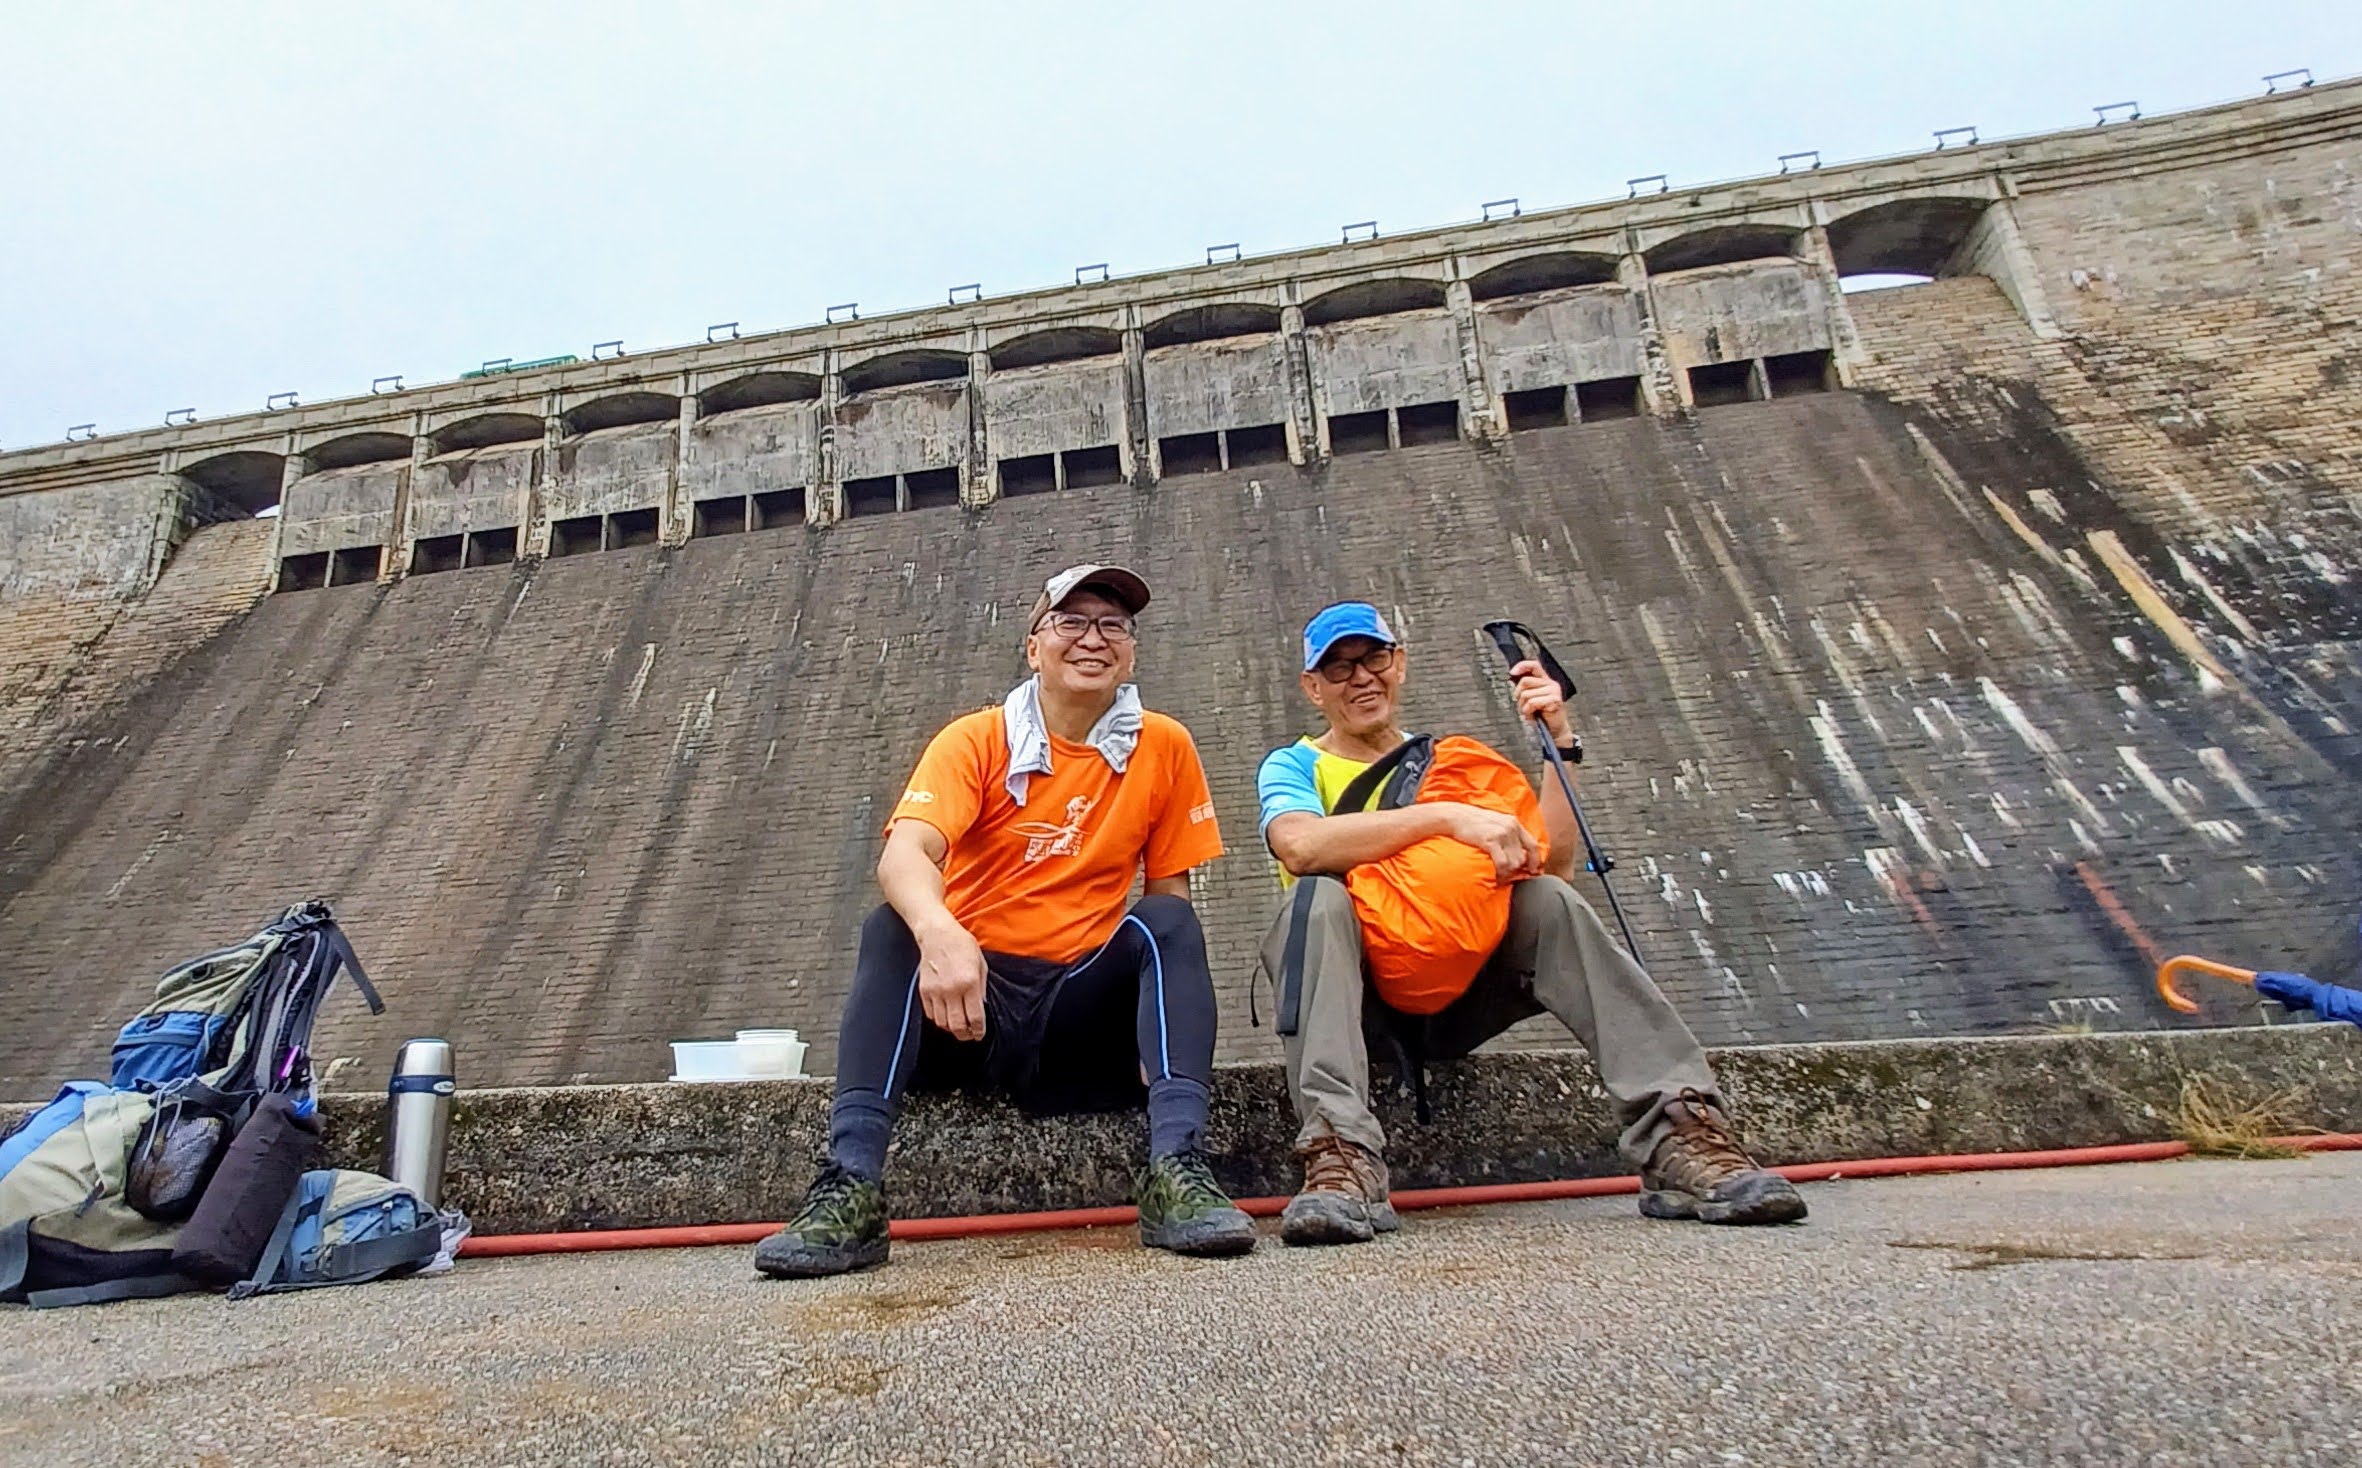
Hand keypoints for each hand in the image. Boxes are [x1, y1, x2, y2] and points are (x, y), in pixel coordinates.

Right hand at [914, 918, 988, 1041]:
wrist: (937, 934)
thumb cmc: (961, 945)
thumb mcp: (981, 964)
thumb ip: (982, 988)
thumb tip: (982, 1007)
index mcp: (969, 982)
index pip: (975, 1017)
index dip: (978, 1030)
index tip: (980, 1034)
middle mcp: (951, 989)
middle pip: (957, 1025)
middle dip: (965, 1035)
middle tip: (969, 1035)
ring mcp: (935, 991)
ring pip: (942, 1023)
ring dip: (951, 1028)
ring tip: (958, 1026)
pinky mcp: (924, 990)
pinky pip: (931, 1014)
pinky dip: (939, 1019)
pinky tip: (946, 1015)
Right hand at [1443, 803, 1542, 881]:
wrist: (1455, 816)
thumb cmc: (1472, 821)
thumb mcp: (1495, 822)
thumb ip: (1508, 833)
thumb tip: (1517, 853)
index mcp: (1513, 823)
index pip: (1532, 845)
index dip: (1536, 860)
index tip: (1534, 871)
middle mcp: (1511, 828)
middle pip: (1523, 857)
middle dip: (1516, 869)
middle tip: (1506, 874)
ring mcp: (1501, 834)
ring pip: (1514, 863)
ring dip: (1507, 873)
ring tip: (1499, 875)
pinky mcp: (1490, 841)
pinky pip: (1502, 863)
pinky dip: (1500, 873)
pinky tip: (1494, 875)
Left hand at [1510, 660, 1573, 743]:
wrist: (1555, 730)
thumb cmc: (1542, 715)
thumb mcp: (1532, 698)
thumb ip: (1525, 688)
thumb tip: (1512, 677)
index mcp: (1545, 680)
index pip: (1534, 665)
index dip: (1522, 666)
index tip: (1512, 673)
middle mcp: (1551, 683)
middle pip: (1525, 681)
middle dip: (1518, 696)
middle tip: (1521, 707)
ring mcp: (1554, 691)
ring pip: (1526, 694)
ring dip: (1523, 707)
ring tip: (1528, 714)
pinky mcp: (1555, 700)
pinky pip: (1532, 703)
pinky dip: (1528, 712)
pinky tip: (1532, 718)